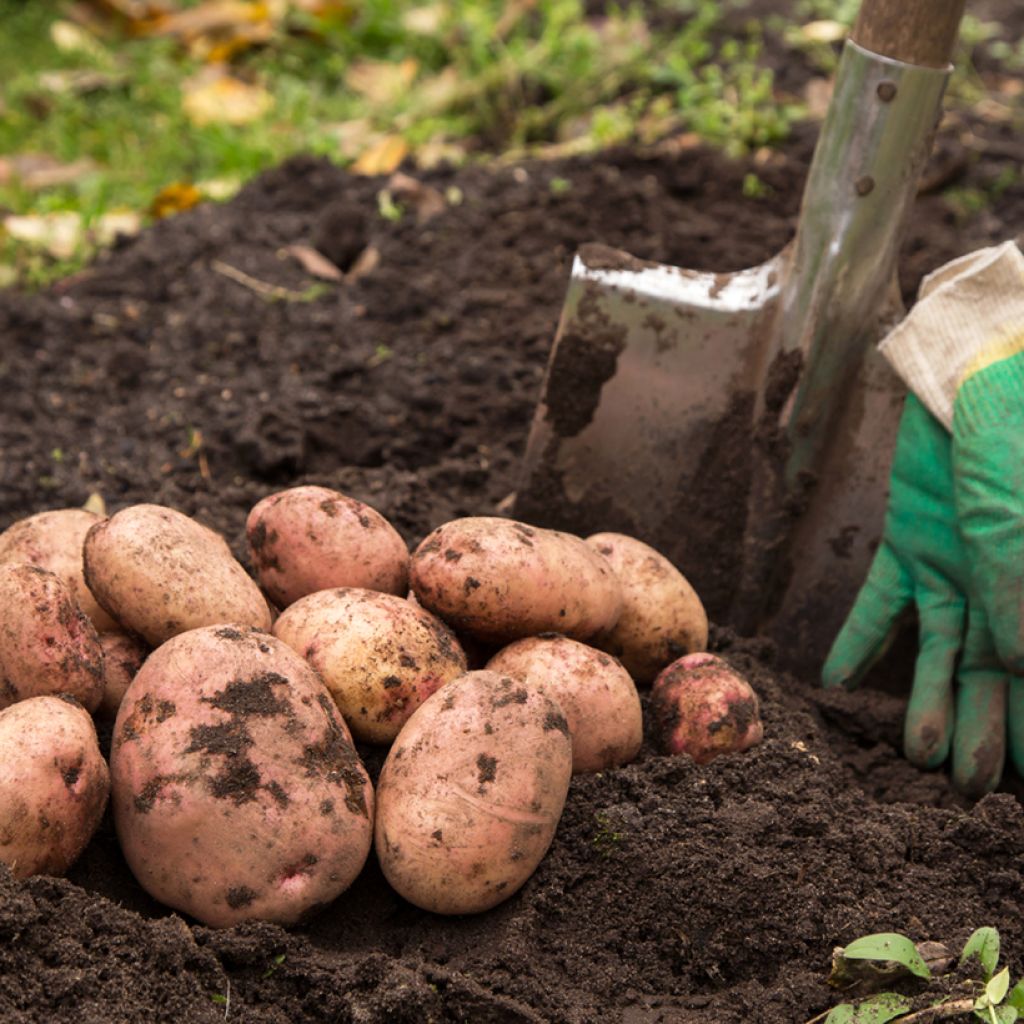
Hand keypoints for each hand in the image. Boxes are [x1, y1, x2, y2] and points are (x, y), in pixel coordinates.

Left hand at [822, 394, 1007, 796]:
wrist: (980, 367)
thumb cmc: (1016, 432)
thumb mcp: (1013, 514)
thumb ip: (1014, 582)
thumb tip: (1021, 665)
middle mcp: (1008, 585)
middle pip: (996, 674)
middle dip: (984, 729)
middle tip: (968, 788)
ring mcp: (958, 566)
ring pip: (942, 651)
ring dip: (927, 699)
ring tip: (917, 754)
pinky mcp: (910, 542)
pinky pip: (882, 602)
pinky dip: (858, 638)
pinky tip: (837, 680)